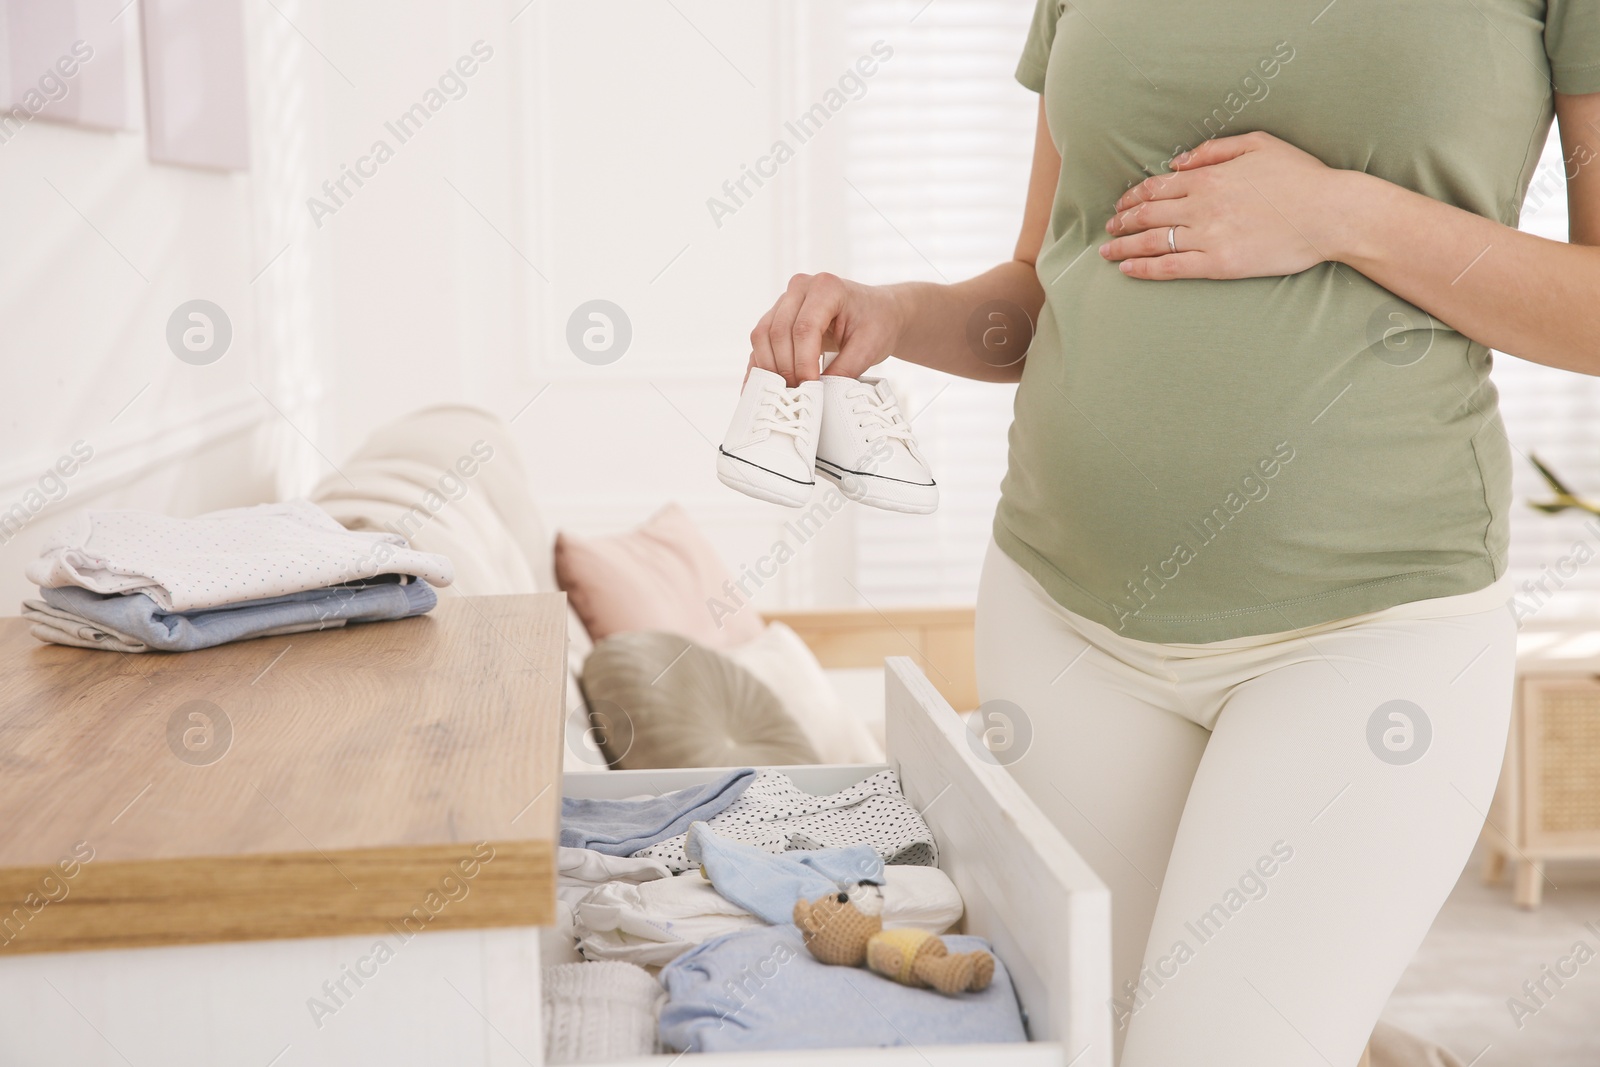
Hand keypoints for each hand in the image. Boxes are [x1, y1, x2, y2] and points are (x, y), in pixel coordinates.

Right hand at [748, 273, 903, 384]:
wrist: (878, 312)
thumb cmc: (876, 324)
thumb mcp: (868, 348)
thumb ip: (843, 370)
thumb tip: (817, 395)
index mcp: (826, 287)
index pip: (804, 328)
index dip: (803, 362)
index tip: (809, 387)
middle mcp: (800, 288)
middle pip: (778, 332)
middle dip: (786, 368)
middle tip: (797, 395)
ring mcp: (785, 300)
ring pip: (762, 335)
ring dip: (770, 367)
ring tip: (784, 392)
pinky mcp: (776, 316)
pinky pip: (760, 341)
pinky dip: (761, 364)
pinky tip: (764, 386)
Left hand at [1099, 132, 1346, 279]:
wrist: (1330, 213)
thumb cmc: (1301, 177)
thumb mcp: (1259, 144)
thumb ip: (1214, 149)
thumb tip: (1178, 160)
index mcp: (1209, 176)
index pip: (1157, 187)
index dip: (1133, 197)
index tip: (1121, 204)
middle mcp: (1201, 206)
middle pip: (1148, 213)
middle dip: (1122, 221)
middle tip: (1109, 227)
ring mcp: (1207, 236)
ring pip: (1151, 241)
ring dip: (1123, 246)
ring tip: (1107, 250)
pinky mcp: (1218, 264)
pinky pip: (1170, 267)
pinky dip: (1143, 268)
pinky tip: (1126, 269)